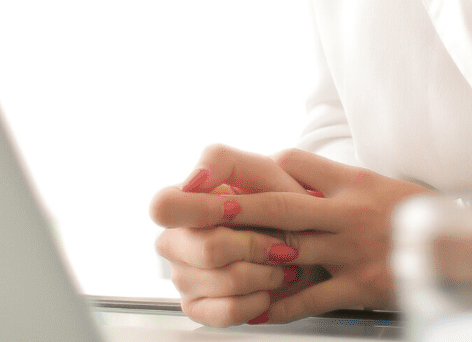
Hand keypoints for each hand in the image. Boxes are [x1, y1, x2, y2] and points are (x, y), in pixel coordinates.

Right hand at [149, 145, 312, 326]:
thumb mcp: (262, 170)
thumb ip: (222, 162)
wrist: (308, 244)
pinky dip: (259, 300)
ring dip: (265, 273)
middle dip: (254, 245)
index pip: (163, 207)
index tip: (237, 209)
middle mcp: (174, 241)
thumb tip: (192, 181)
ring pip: (224, 280)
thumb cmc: (282, 202)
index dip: (201, 211)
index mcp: (181, 203)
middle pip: (206, 249)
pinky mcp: (198, 307)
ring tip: (281, 264)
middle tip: (280, 243)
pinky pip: (228, 310)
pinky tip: (267, 288)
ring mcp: (183, 276)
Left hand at [151, 146, 431, 326]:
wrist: (466, 248)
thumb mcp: (376, 184)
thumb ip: (334, 181)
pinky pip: (311, 297)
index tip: (219, 175)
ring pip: (289, 250)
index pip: (294, 164)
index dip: (257, 168)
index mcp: (349, 182)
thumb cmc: (415, 217)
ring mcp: (351, 250)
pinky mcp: (360, 285)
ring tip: (208, 260)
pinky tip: (253, 311)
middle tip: (192, 206)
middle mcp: (346, 212)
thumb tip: (291, 173)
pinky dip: (279, 306)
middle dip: (233, 206)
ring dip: (246, 256)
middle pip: (278, 205)